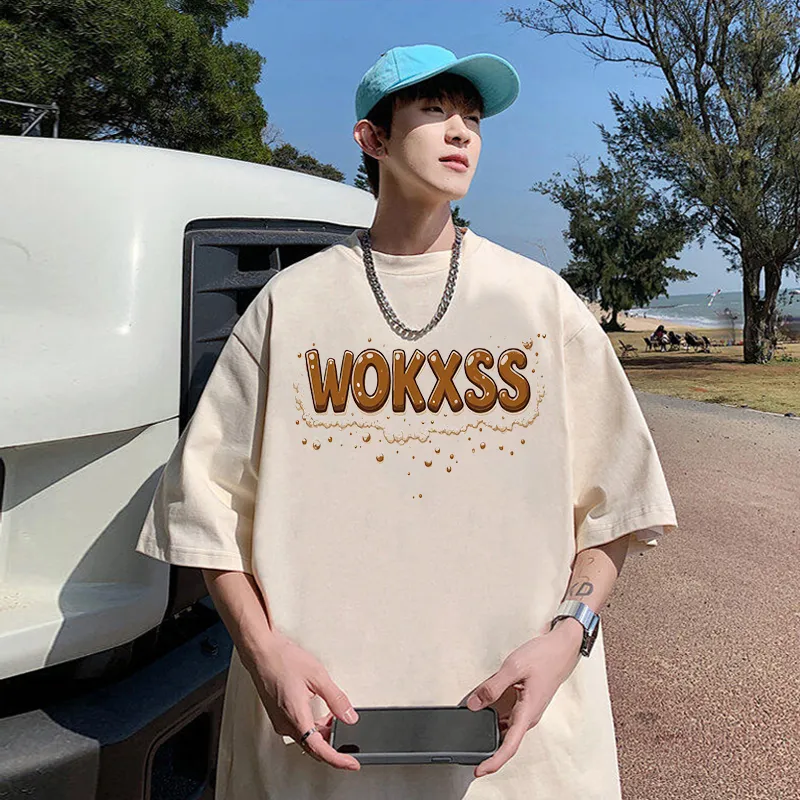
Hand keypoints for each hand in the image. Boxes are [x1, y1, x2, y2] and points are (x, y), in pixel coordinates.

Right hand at [249, 631, 360, 770]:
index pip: (319, 749)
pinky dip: (312, 726)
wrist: (261, 652)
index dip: (338, 759)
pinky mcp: (278, 715)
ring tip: (334, 717)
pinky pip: (298, 729)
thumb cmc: (283, 660)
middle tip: (347, 737)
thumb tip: (349, 716)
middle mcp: (285, 724)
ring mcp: (280, 720)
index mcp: (296, 717)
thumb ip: (336, 699)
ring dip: (322, 733)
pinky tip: (320, 713)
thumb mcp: (318, 676)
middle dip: (332, 744)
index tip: (351, 763)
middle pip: (312, 746)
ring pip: (305, 738)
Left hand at [465, 621, 582, 777]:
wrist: (562, 648)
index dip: (494, 762)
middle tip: (467, 751)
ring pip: (506, 728)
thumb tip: (474, 703)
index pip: (509, 746)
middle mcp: (528, 716)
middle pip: (506, 741)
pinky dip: (495, 716)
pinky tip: (483, 709)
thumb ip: (492, 686)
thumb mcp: (513, 667)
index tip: (479, 771)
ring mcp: (527, 711)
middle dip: (487, 748)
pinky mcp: (525, 703)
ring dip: (490, 731)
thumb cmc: (544, 656)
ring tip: (471, 730)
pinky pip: (508, 716)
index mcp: (528, 713)